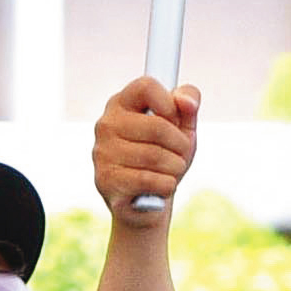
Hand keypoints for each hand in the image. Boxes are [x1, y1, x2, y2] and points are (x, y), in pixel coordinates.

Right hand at [92, 72, 203, 229]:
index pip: (146, 86)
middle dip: (181, 146)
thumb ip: (188, 105)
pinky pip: (149, 179)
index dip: (170, 104)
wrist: (146, 205)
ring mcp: (102, 152)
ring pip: (156, 156)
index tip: (175, 121)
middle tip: (179, 156)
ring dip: (175, 168)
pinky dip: (166, 185)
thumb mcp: (182, 128)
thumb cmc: (164, 160)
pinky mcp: (105, 180)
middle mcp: (106, 124)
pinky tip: (162, 186)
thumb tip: (186, 101)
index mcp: (121, 103)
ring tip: (170, 172)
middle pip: (159, 127)